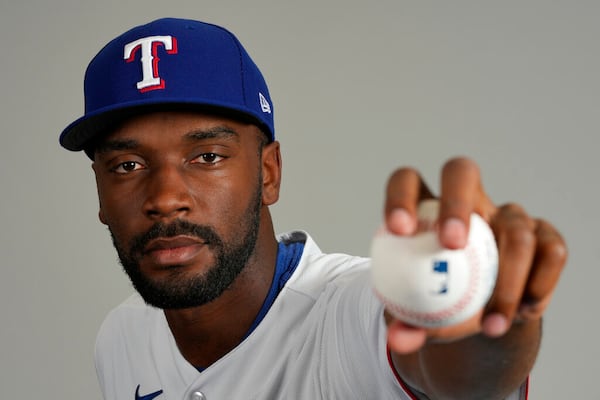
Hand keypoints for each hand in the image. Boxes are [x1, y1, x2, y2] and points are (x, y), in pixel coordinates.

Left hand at [383, 157, 566, 353]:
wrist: (483, 317)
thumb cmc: (441, 307)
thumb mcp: (420, 319)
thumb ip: (406, 325)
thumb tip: (398, 341)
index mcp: (426, 210)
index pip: (407, 182)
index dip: (401, 196)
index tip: (398, 229)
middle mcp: (469, 201)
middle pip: (461, 172)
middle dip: (456, 202)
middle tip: (451, 244)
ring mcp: (508, 216)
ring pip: (515, 228)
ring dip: (506, 281)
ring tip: (491, 324)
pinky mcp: (543, 237)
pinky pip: (551, 252)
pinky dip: (539, 285)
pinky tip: (522, 313)